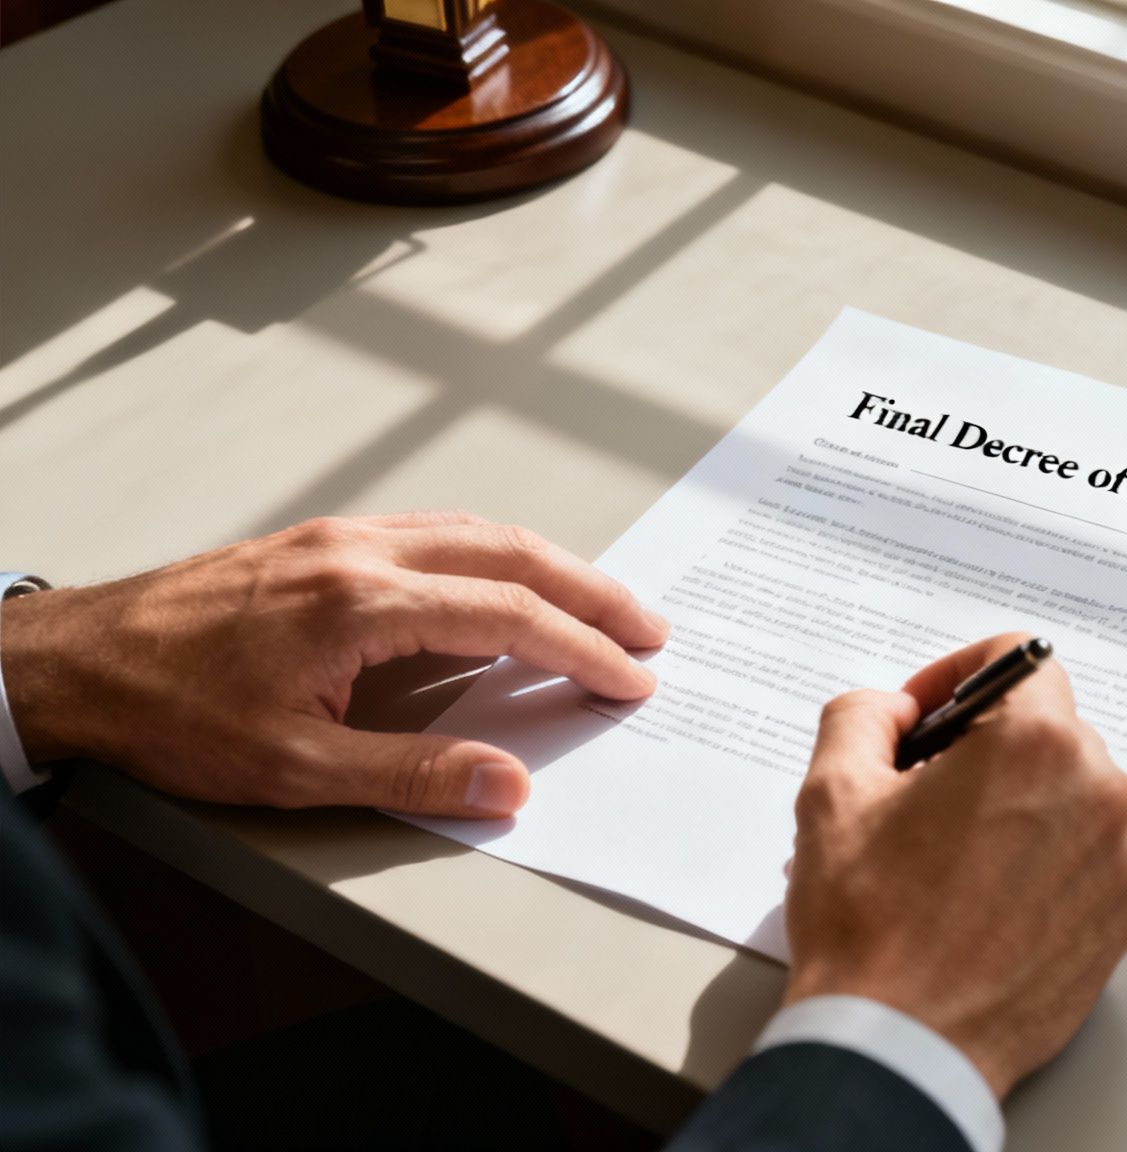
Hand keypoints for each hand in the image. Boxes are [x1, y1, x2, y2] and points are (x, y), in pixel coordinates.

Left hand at [0, 512, 667, 816]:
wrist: (79, 662)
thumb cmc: (171, 711)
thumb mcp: (293, 768)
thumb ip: (411, 774)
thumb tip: (506, 784)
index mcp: (362, 602)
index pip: (507, 614)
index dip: (580, 648)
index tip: (630, 677)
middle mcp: (361, 552)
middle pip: (511, 554)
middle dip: (592, 592)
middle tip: (650, 629)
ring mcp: (342, 537)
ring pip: (477, 531)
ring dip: (552, 565)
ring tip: (600, 604)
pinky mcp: (323, 540)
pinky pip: (437, 529)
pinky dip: (498, 552)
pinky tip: (510, 577)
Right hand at [782, 633, 1126, 1097]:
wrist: (903, 1047)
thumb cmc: (869, 926)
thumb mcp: (834, 794)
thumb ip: (863, 716)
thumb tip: (893, 709)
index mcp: (1037, 744)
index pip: (1019, 659)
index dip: (958, 675)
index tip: (923, 716)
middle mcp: (1098, 793)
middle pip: (1045, 731)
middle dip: (983, 747)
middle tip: (918, 794)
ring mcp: (1118, 861)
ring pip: (1067, 797)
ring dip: (1015, 807)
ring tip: (947, 859)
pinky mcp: (1121, 919)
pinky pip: (1084, 860)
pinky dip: (1040, 864)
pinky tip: (982, 901)